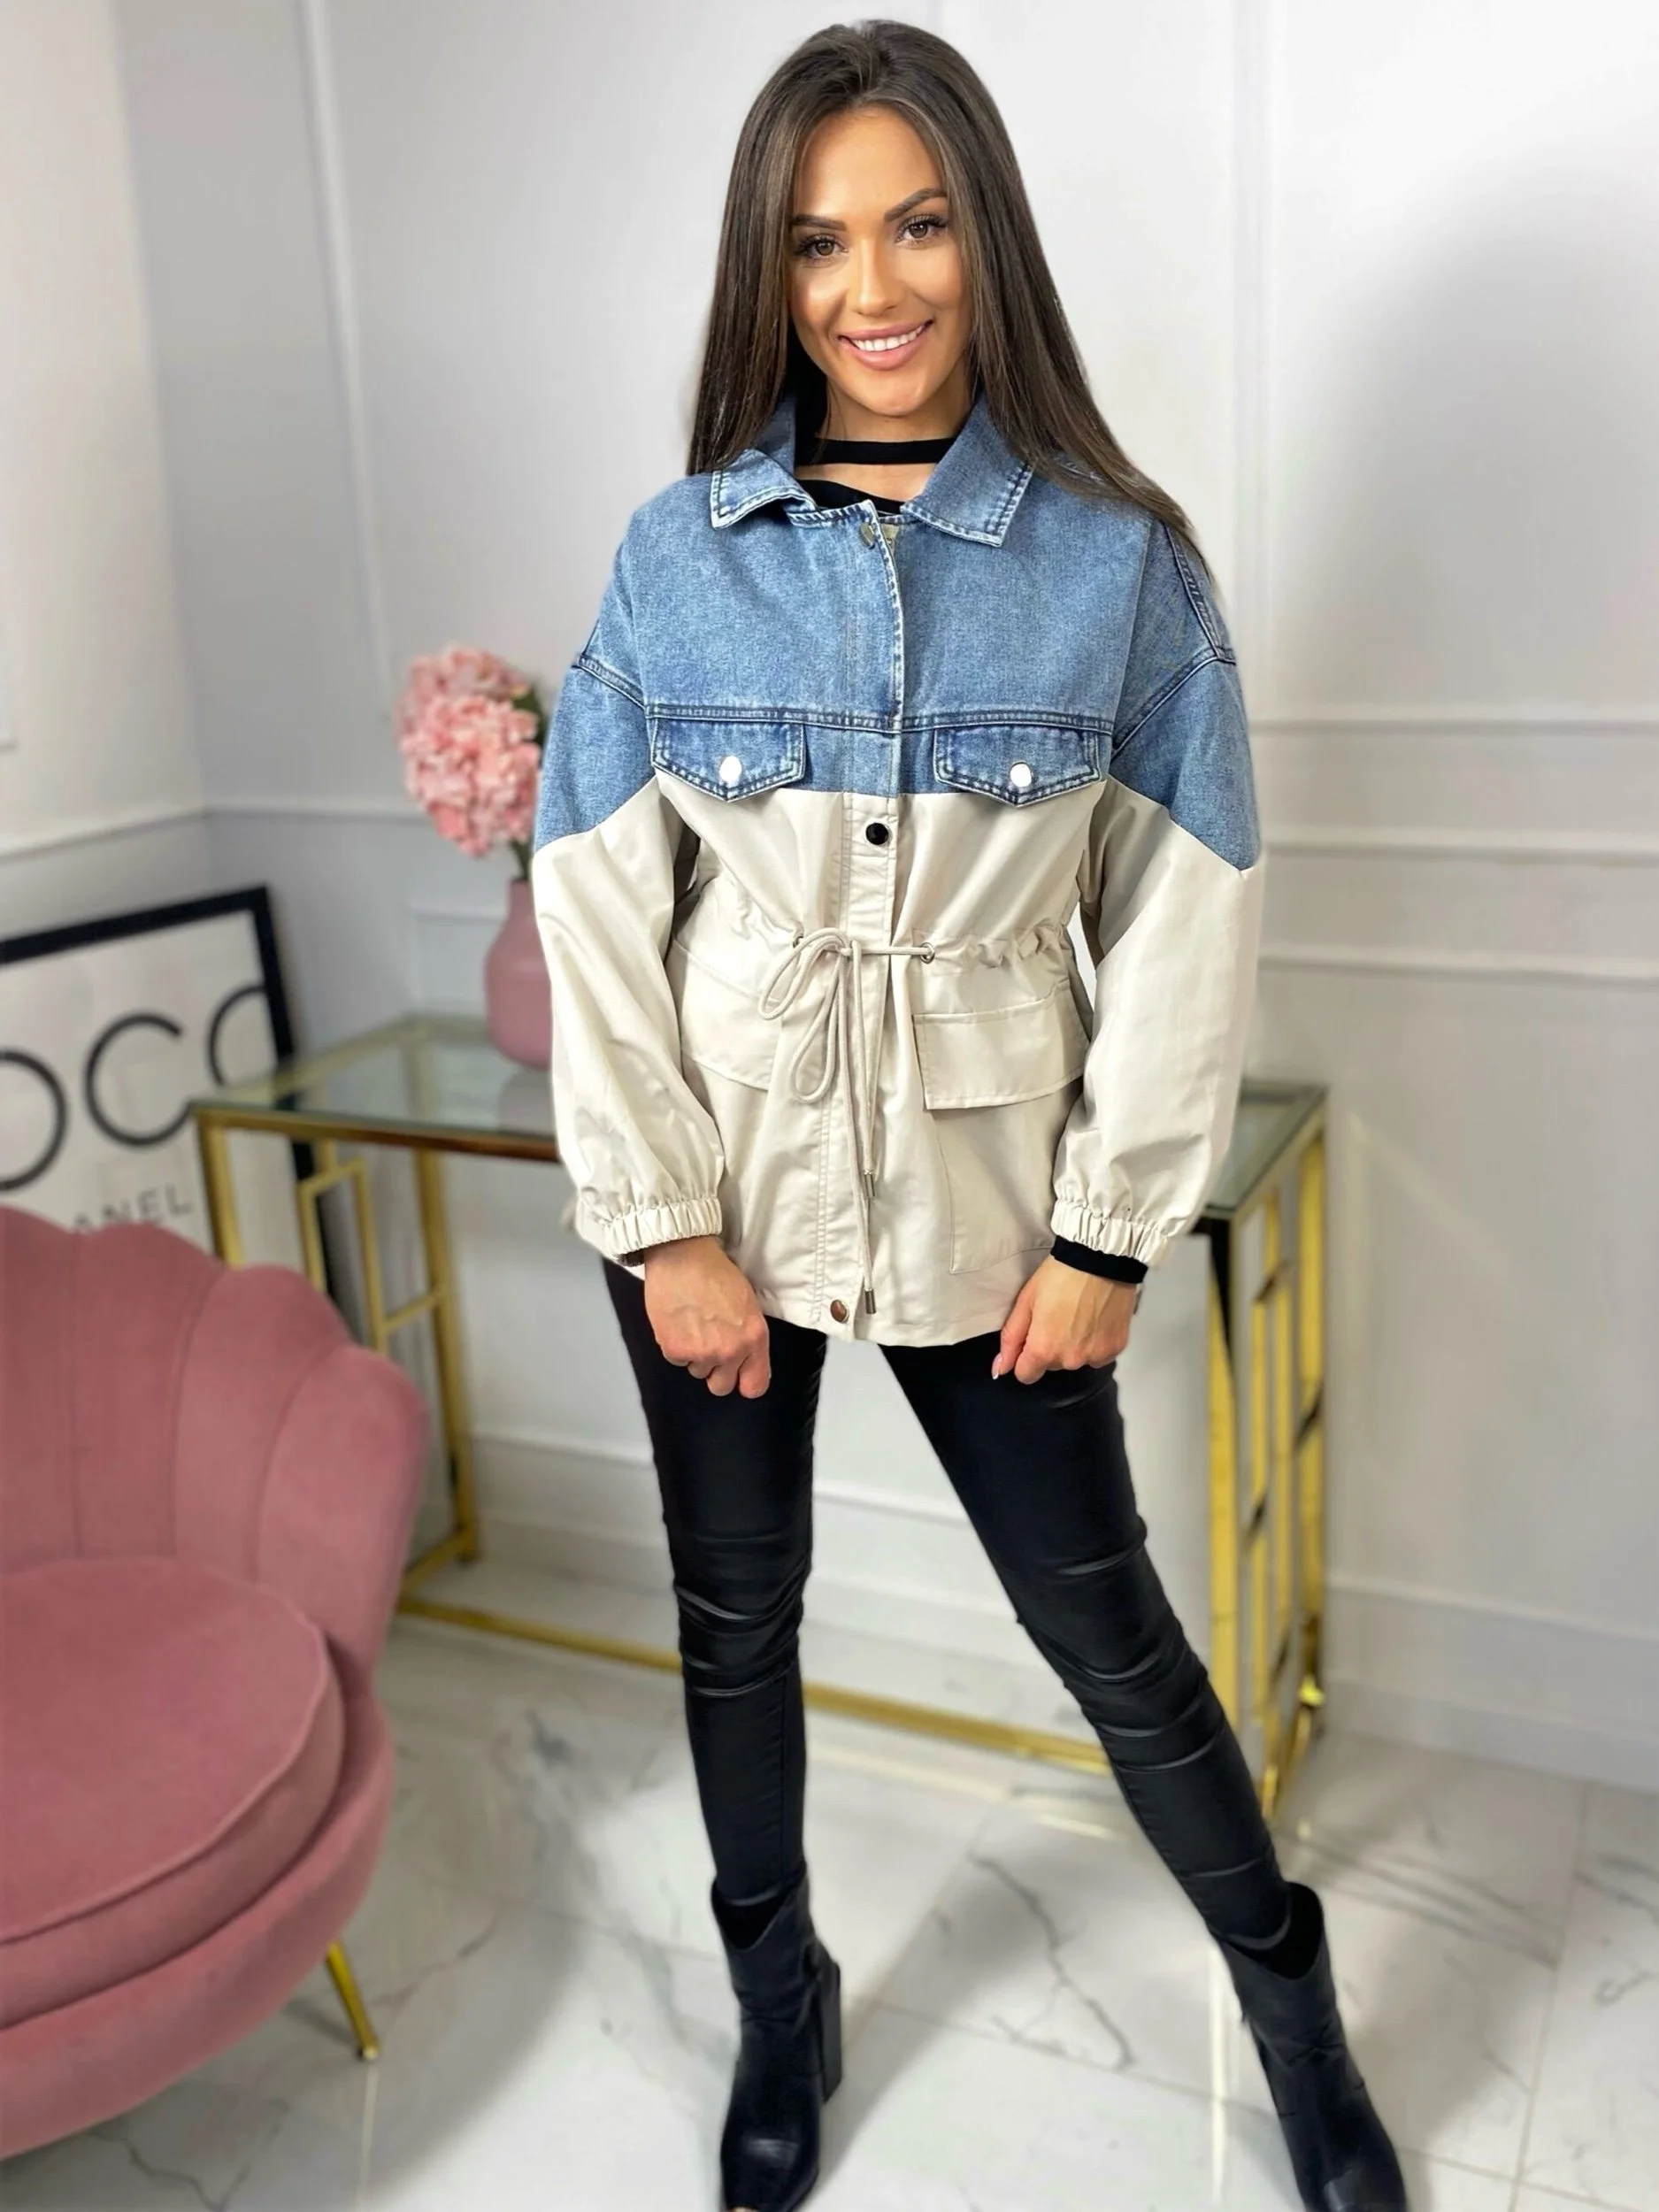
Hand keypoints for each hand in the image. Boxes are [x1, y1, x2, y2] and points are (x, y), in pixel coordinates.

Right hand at [641, 1234, 771, 1397]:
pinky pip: (676, 1360)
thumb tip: (746, 1361)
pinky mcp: (675, 1350)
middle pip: (721, 1387)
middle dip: (715, 1371)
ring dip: (694, 1355)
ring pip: (697, 1371)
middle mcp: (730, 1351)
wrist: (682, 1256)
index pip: (755, 1386)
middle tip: (709, 1346)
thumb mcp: (748, 1305)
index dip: (745, 1382)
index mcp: (754, 1338)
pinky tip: (678, 1322)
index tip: (738, 1375)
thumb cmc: (716, 1273)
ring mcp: (702, 1353)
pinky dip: (675, 1345)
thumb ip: (749, 1338)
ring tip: (692, 1325)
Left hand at [992, 1256, 1137, 1382]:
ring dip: (1074, 1346)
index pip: (1026, 1375)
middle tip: (1058, 1316)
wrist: (1099, 1259)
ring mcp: (1095, 1356)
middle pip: (1052, 1365)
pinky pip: (1099, 1356)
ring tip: (1078, 1315)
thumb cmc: (1061, 1276)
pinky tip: (1095, 1319)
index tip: (1032, 1338)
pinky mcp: (1115, 1348)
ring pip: (1076, 1360)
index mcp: (1043, 1350)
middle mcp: (1070, 1360)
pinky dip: (1095, 1342)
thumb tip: (1001, 1367)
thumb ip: (1011, 1339)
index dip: (1024, 1358)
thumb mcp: (1026, 1302)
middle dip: (1051, 1347)